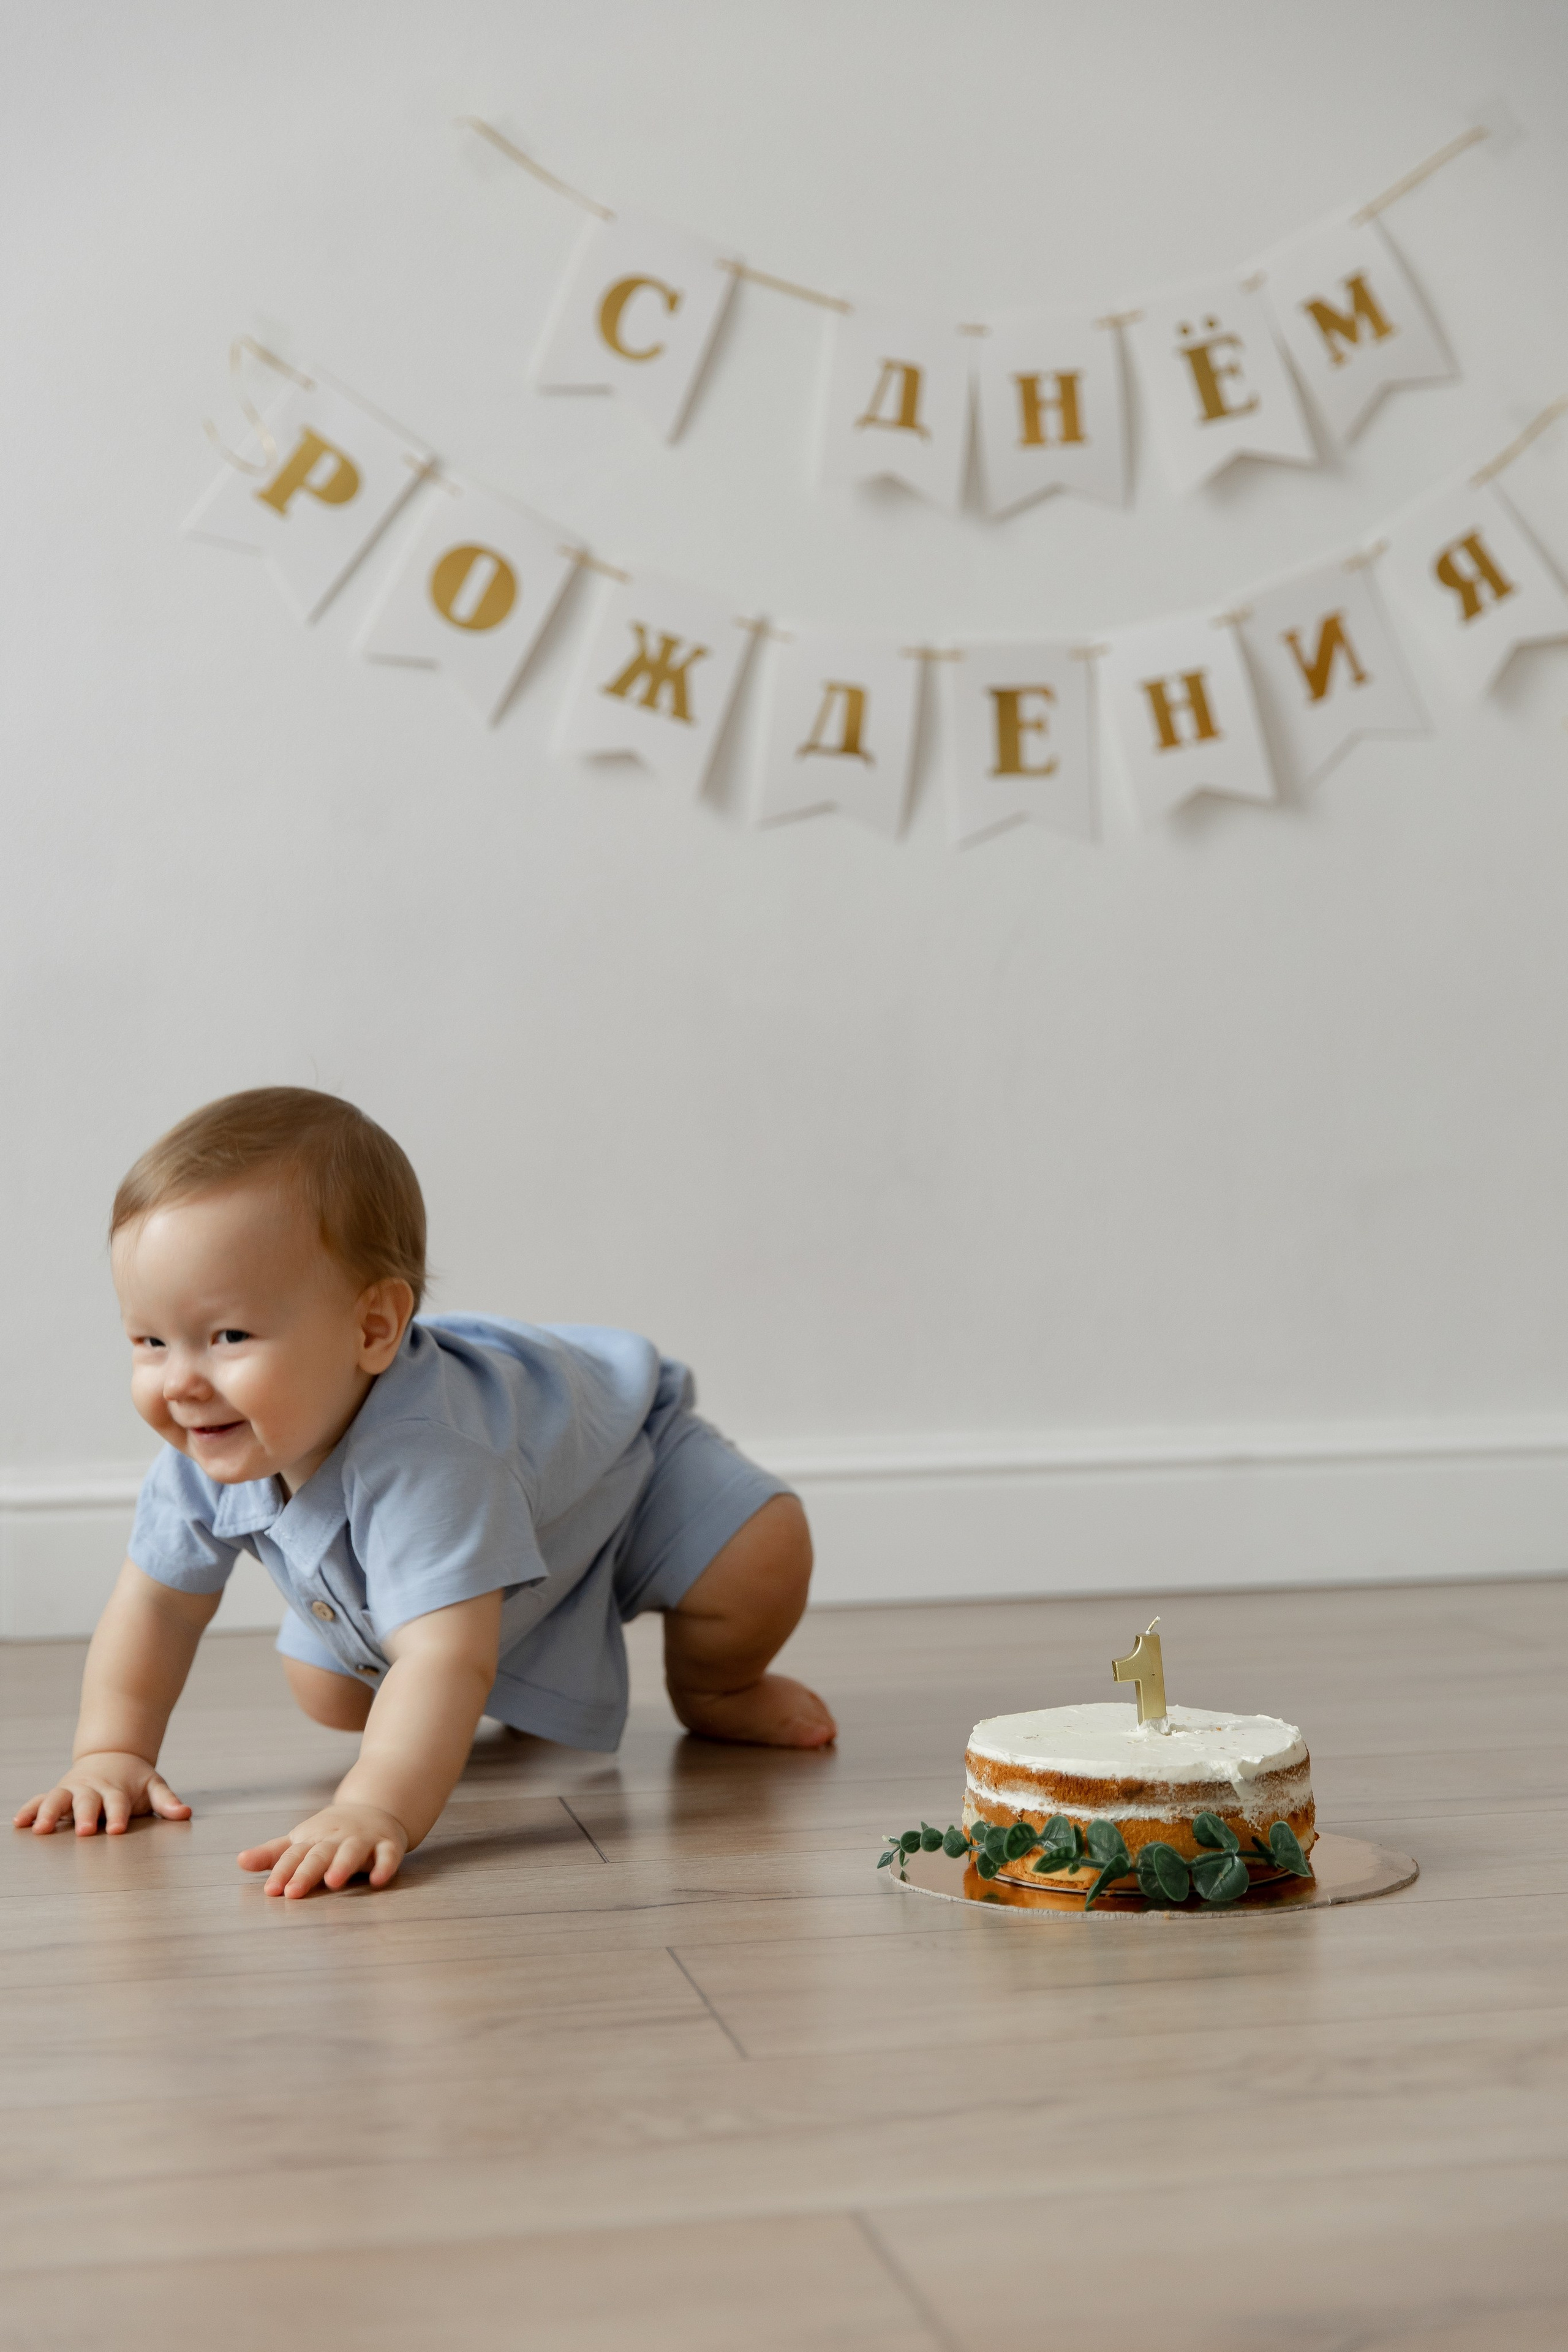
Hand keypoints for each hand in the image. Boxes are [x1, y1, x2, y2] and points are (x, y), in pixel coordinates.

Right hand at [12, 1752, 192, 1835]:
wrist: (112, 1756)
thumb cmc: (134, 1780)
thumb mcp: (153, 1785)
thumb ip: (167, 1801)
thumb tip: (185, 1813)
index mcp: (116, 1790)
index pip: (119, 1804)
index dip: (118, 1816)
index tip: (116, 1830)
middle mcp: (92, 1790)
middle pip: (87, 1803)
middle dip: (84, 1816)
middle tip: (83, 1831)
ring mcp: (73, 1790)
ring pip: (59, 1800)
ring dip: (50, 1813)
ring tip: (42, 1829)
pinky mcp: (58, 1793)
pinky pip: (40, 1800)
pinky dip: (30, 1810)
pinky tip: (19, 1823)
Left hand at [238, 1803, 407, 1897]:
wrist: (376, 1807)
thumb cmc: (331, 1833)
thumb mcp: (301, 1840)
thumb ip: (273, 1854)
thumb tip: (239, 1862)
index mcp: (313, 1839)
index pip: (294, 1855)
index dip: (282, 1872)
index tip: (270, 1890)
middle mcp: (336, 1839)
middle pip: (319, 1855)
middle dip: (306, 1872)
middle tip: (293, 1892)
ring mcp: (362, 1840)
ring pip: (351, 1852)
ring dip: (342, 1865)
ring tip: (333, 1882)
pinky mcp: (387, 1845)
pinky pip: (387, 1855)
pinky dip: (384, 1866)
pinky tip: (377, 1880)